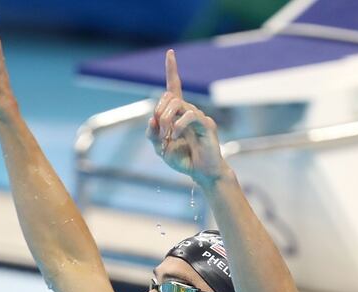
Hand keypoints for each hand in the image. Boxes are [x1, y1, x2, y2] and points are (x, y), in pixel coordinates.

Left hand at [146, 50, 228, 185]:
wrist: (200, 173)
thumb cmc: (183, 159)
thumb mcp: (159, 148)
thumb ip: (152, 133)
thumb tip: (151, 118)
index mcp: (177, 114)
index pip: (174, 87)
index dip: (172, 70)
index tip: (170, 52)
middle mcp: (188, 111)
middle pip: (169, 96)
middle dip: (159, 111)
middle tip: (160, 132)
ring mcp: (198, 116)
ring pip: (177, 104)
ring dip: (166, 120)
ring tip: (168, 137)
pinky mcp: (206, 124)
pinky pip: (190, 115)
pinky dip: (178, 126)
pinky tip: (175, 137)